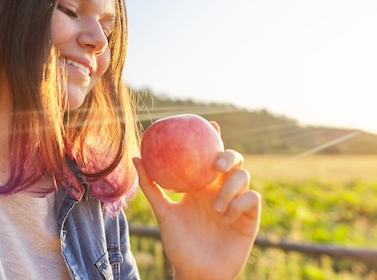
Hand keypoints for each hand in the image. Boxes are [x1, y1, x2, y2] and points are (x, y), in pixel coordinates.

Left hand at [133, 124, 260, 279]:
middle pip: (233, 161)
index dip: (211, 137)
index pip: (207, 155)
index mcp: (200, 185)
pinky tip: (226, 216)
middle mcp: (219, 190)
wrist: (196, 273)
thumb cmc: (178, 244)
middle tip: (216, 164)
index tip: (208, 124)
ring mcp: (236, 203)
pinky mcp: (249, 218)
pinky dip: (239, 203)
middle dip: (228, 155)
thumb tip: (136, 157)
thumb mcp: (163, 212)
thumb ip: (151, 186)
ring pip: (244, 176)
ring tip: (216, 207)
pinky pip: (252, 198)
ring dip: (230, 188)